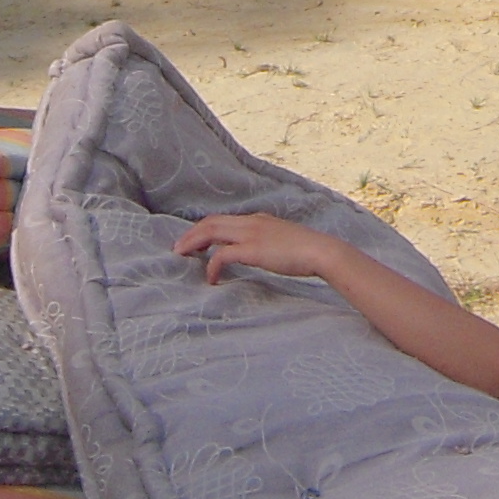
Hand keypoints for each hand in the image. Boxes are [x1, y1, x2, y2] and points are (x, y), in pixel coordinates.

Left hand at [174, 211, 344, 284]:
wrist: (321, 251)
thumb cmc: (307, 251)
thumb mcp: (283, 240)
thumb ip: (269, 242)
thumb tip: (262, 253)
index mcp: (258, 219)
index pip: (223, 220)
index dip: (204, 229)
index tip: (194, 242)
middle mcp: (251, 222)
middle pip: (210, 222)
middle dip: (191, 234)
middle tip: (178, 249)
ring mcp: (251, 234)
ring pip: (211, 231)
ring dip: (193, 243)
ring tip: (183, 257)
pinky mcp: (252, 249)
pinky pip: (222, 255)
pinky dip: (212, 266)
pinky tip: (211, 279)